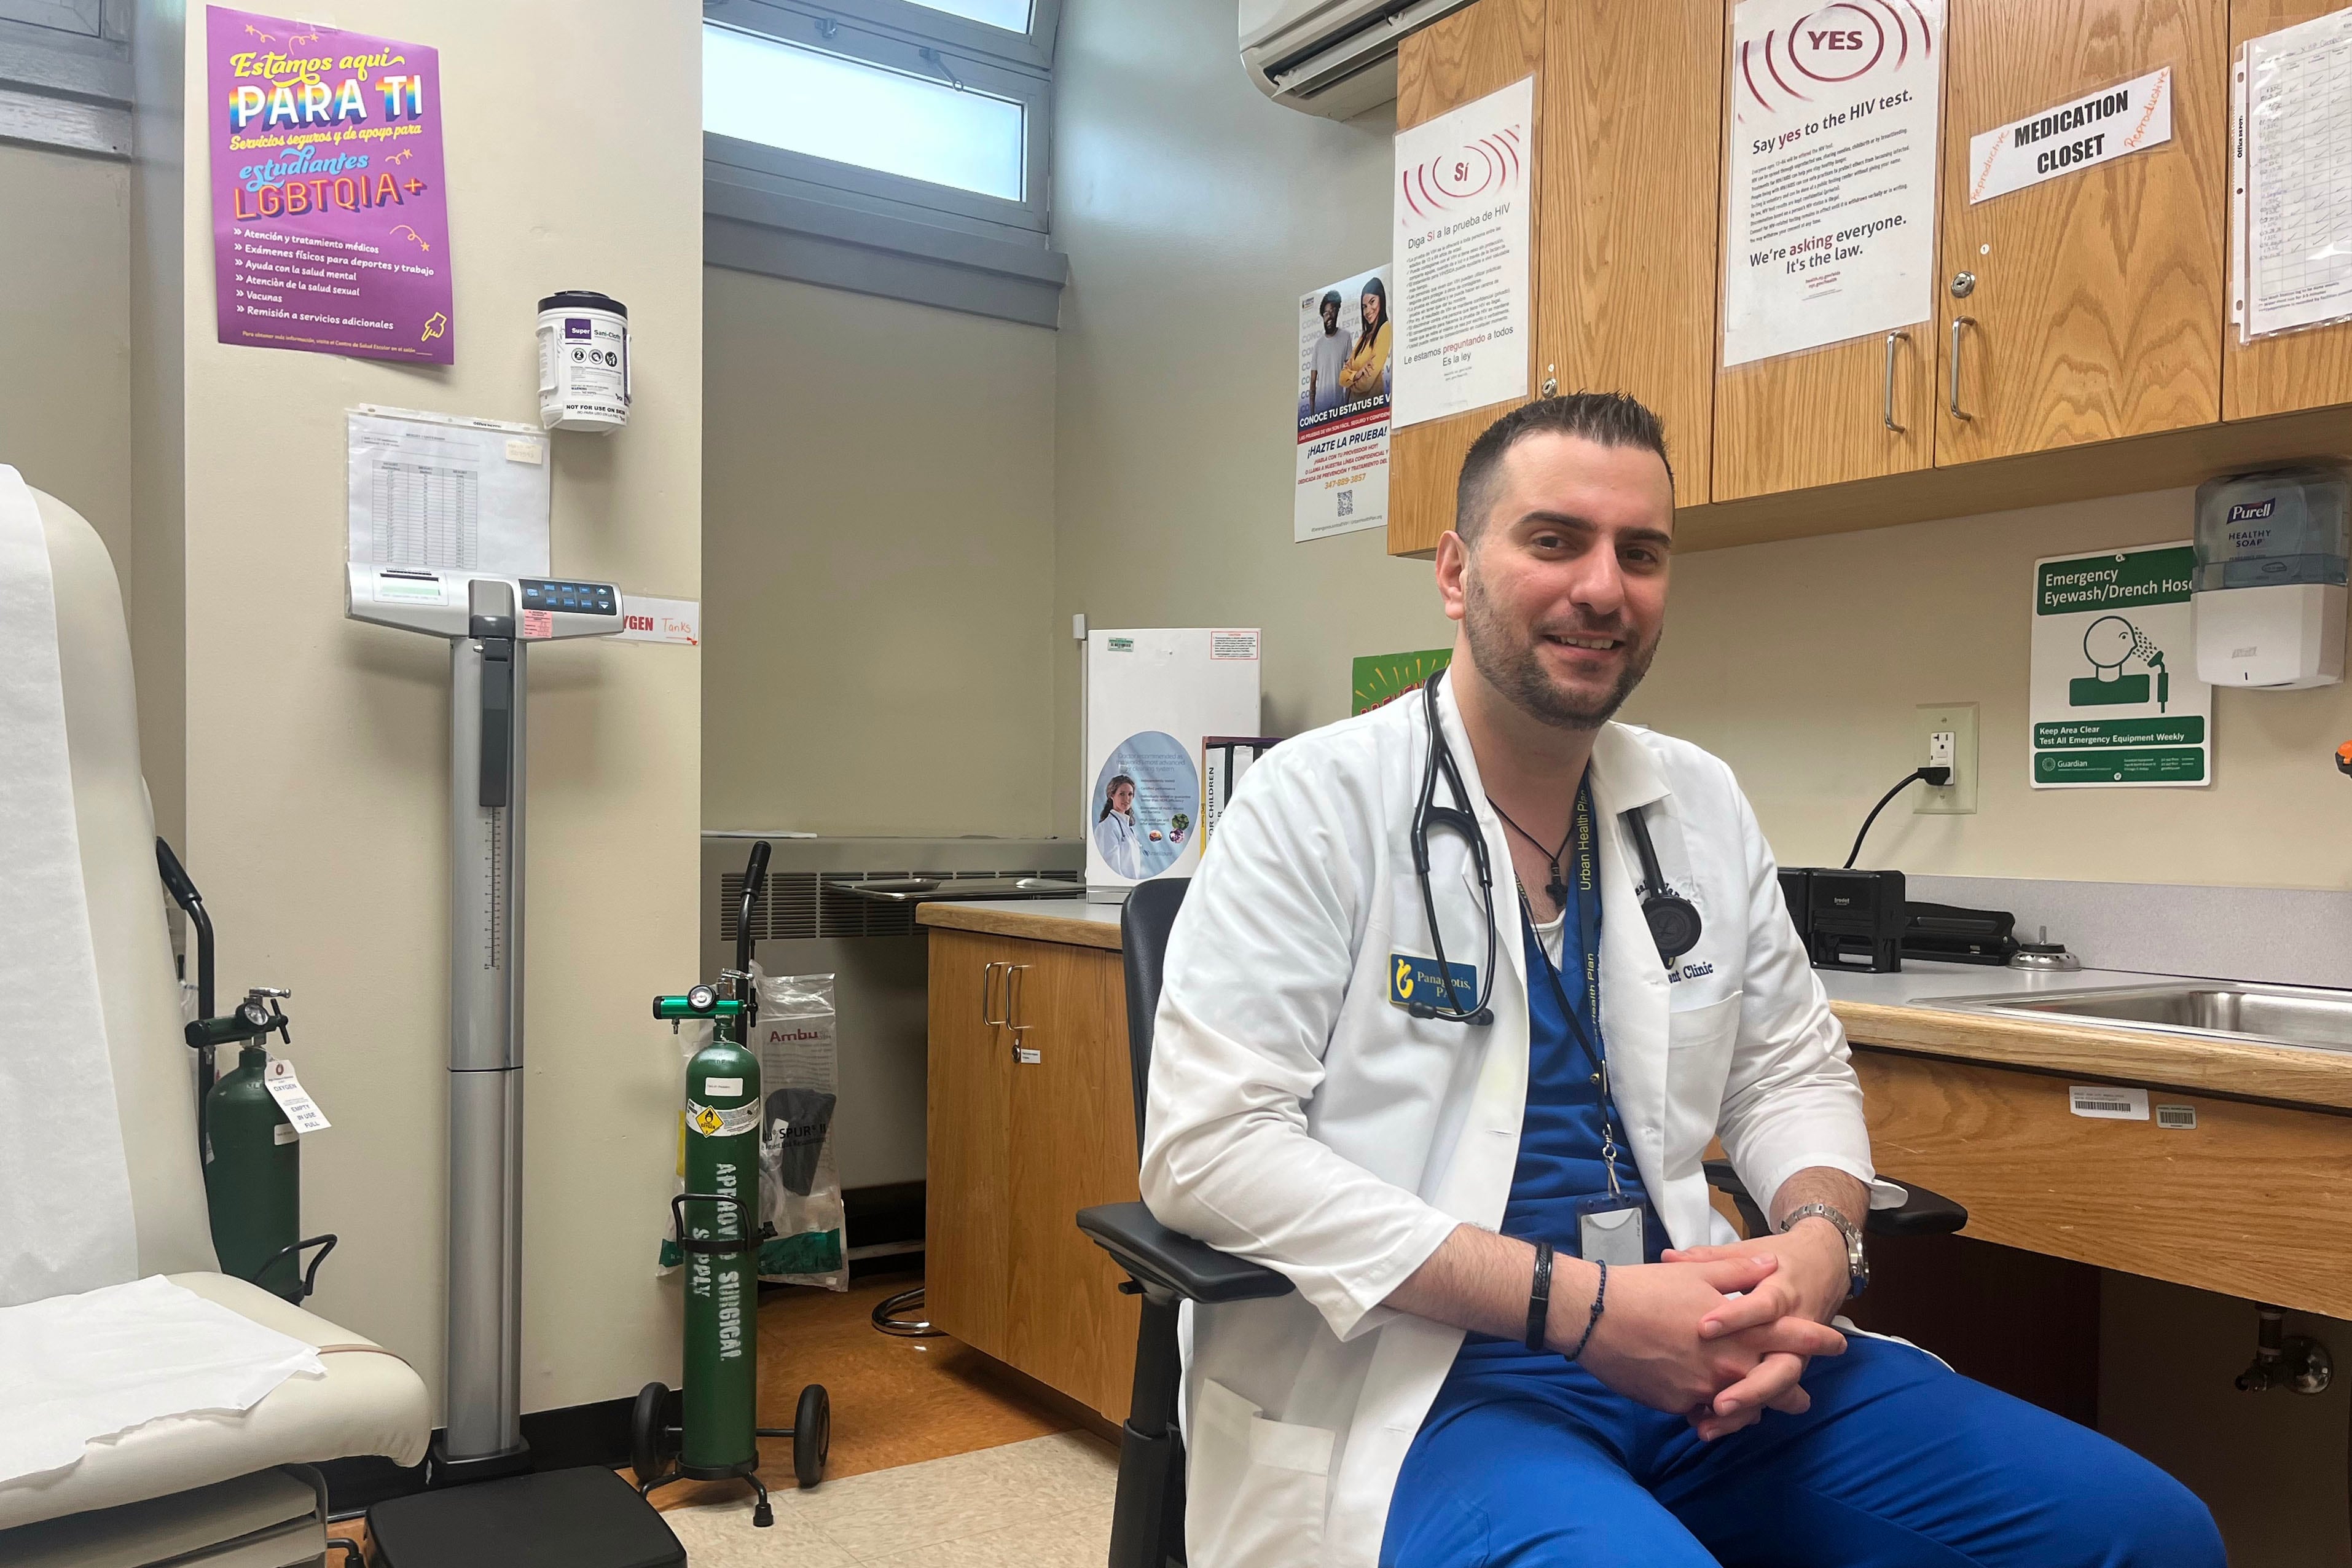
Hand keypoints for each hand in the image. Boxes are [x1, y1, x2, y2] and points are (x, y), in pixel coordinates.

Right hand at [1561, 1254, 1844, 1437]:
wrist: (1593, 1316)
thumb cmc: (1645, 1288)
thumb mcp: (1696, 1273)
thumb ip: (1739, 1272)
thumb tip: (1769, 1265)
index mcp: (1738, 1328)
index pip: (1791, 1337)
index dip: (1818, 1341)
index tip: (1838, 1344)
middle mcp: (1729, 1364)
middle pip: (1777, 1385)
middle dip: (1794, 1392)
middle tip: (1804, 1396)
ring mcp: (1704, 1388)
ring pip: (1744, 1406)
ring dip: (1756, 1407)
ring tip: (1761, 1408)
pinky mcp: (1678, 1403)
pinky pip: (1707, 1412)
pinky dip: (1716, 1411)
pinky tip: (1715, 1408)